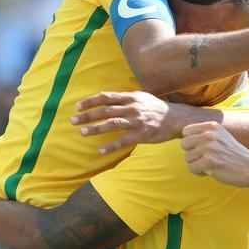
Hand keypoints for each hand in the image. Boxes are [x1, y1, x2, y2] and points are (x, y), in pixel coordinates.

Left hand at [73, 91, 201, 154]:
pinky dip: (111, 146)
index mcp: (130, 97)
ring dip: (95, 128)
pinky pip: (123, 141)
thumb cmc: (156, 108)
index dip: (91, 101)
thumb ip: (125, 98)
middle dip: (87, 115)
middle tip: (72, 120)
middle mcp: (132, 108)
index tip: (78, 106)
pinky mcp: (141, 135)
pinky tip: (100, 151)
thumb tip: (108, 98)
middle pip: (105, 111)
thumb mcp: (141, 97)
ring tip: (82, 132)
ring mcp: (137, 121)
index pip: (106, 97)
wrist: (176, 118)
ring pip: (112, 124)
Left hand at [182, 122, 248, 186]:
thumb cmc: (233, 154)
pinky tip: (211, 171)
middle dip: (192, 154)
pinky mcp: (210, 161)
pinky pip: (191, 168)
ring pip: (187, 158)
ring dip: (197, 164)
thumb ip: (204, 133)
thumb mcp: (221, 136)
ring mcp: (210, 147)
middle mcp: (210, 134)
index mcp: (212, 126)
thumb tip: (183, 136)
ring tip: (211, 165)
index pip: (186, 131)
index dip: (191, 142)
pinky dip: (199, 173)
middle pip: (184, 144)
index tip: (202, 149)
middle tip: (206, 158)